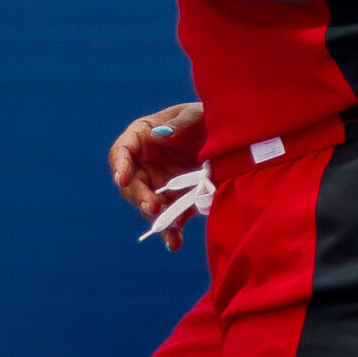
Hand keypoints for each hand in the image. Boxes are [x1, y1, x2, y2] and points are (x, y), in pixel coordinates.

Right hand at [109, 101, 207, 248]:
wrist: (238, 137)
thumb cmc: (211, 117)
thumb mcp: (198, 114)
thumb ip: (181, 123)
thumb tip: (159, 135)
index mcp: (142, 137)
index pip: (122, 152)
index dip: (119, 165)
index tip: (122, 178)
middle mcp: (146, 164)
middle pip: (132, 184)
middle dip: (140, 197)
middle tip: (152, 207)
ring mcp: (162, 184)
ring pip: (149, 205)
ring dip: (156, 218)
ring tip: (169, 231)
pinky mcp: (178, 200)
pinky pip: (171, 218)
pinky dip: (172, 231)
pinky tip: (174, 242)